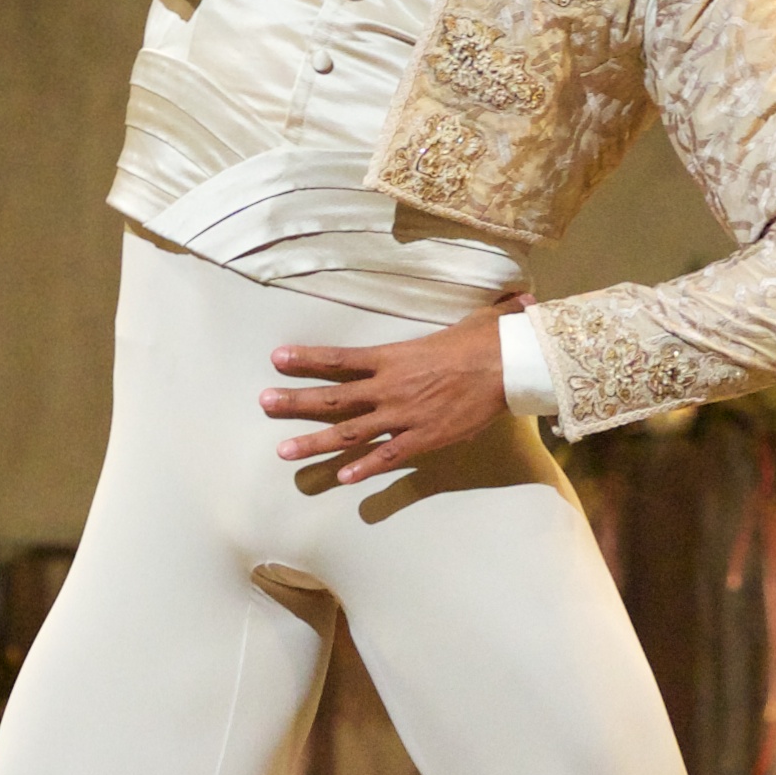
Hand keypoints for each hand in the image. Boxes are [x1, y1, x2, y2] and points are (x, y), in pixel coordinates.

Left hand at [264, 313, 506, 480]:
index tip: (277, 359)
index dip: (306, 359)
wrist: (510, 368)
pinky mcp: (424, 439)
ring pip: (350, 433)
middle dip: (295, 403)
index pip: (339, 359)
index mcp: (393, 357)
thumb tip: (506, 296)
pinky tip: (342, 478)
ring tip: (285, 451)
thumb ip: (462, 315)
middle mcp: (390, 388)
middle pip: (333, 399)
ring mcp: (404, 416)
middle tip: (265, 404)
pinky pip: (387, 457)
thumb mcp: (466, 319)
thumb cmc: (489, 339)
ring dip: (315, 443)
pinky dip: (364, 469)